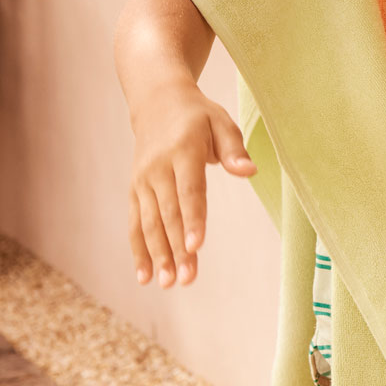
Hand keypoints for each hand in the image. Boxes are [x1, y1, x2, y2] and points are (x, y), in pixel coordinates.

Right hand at [127, 83, 255, 287]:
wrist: (157, 102)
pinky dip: (139, 250)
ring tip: (168, 283)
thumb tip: (250, 170)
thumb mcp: (221, 122)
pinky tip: (146, 276)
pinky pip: (135, 223)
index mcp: (182, 151)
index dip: (193, 219)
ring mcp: (143, 181)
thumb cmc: (198, 115)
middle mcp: (158, 168)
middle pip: (168, 214)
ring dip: (158, 256)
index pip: (189, 191)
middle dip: (177, 249)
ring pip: (150, 223)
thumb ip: (234, 148)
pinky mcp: (135, 190)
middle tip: (186, 279)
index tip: (196, 246)